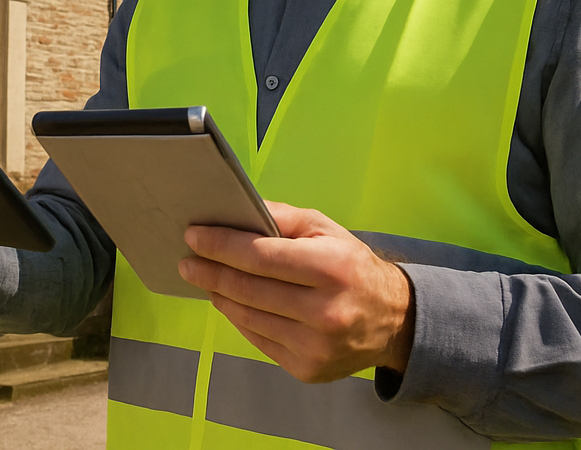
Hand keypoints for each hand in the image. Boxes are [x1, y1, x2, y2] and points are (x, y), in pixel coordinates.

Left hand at [178, 201, 414, 383]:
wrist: (393, 321)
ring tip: (204, 279)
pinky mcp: (307, 369)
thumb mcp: (325, 229)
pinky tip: (230, 302)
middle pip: (248, 289)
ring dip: (219, 295)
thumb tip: (234, 211)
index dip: (220, 246)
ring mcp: (315, 345)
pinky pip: (258, 340)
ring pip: (247, 317)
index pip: (260, 256)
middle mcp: (325, 310)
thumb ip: (280, 217)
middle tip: (186, 260)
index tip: (193, 236)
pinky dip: (239, 318)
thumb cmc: (352, 266)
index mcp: (330, 268)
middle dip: (210, 271)